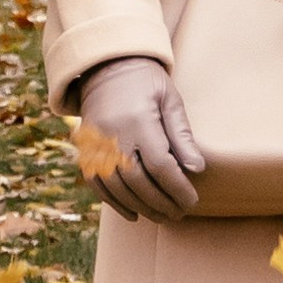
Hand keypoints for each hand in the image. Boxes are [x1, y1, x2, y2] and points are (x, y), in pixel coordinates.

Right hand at [76, 57, 206, 220]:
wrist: (107, 66)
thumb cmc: (146, 81)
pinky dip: (114, 203)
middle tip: (179, 213)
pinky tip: (133, 213)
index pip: (161, 165)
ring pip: (117, 187)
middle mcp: (113, 136)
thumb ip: (182, 135)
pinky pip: (97, 184)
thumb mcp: (170, 99)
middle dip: (161, 202)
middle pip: (138, 181)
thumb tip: (197, 168)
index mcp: (138, 121)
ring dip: (141, 207)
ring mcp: (95, 145)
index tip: (192, 201)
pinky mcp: (85, 150)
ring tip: (161, 216)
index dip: (177, 188)